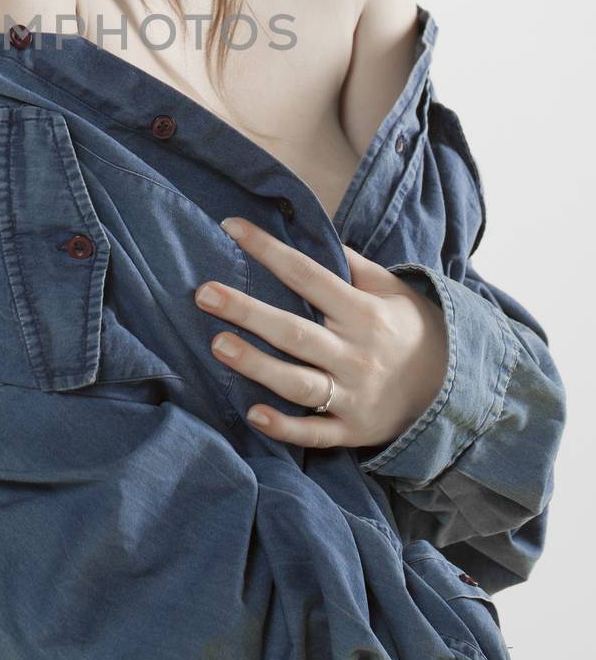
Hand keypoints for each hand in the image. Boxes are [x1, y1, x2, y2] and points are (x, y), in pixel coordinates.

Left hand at [194, 216, 448, 449]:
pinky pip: (316, 431)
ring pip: (299, 382)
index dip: (269, 250)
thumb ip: (352, 263)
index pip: (307, 275)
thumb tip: (312, 230)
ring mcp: (354, 394)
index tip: (231, 228)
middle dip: (248, 312)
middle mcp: (356, 352)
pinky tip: (253, 414)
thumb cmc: (410, 328)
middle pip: (294, 331)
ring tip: (217, 344)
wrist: (455, 388)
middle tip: (203, 293)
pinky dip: (286, 427)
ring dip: (258, 365)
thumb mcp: (391, 289)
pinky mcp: (353, 430)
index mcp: (362, 311)